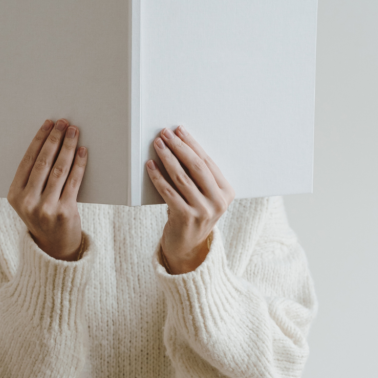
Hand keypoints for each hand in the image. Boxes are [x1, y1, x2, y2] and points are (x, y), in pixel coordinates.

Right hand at [7, 118, 87, 260]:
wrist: (55, 248)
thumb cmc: (43, 217)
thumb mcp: (28, 201)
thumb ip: (33, 179)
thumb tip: (50, 143)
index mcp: (14, 196)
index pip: (28, 161)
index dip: (39, 140)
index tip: (48, 124)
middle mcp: (27, 202)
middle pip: (43, 162)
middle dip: (55, 139)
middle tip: (64, 124)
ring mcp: (46, 208)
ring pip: (59, 170)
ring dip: (68, 148)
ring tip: (74, 133)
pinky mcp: (65, 212)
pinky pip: (74, 182)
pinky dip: (79, 164)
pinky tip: (82, 152)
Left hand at [146, 125, 234, 273]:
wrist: (187, 247)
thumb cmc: (193, 214)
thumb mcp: (204, 196)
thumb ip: (198, 176)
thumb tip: (178, 145)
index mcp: (226, 192)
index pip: (207, 161)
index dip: (192, 144)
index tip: (179, 130)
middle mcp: (218, 201)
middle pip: (196, 166)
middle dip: (179, 147)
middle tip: (166, 134)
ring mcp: (203, 211)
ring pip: (181, 177)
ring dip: (167, 158)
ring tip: (158, 145)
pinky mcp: (186, 218)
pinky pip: (169, 192)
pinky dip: (158, 177)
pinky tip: (150, 166)